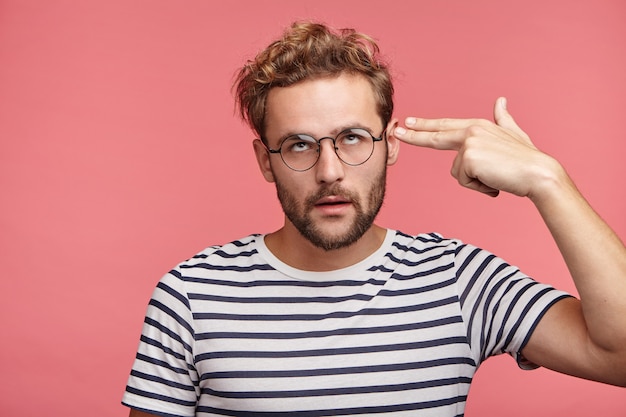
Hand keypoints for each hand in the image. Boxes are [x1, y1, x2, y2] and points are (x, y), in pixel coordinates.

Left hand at [393, 97, 559, 198]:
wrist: (538, 173)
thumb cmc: (527, 159)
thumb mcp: (514, 134)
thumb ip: (503, 119)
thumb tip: (500, 101)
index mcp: (478, 126)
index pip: (445, 126)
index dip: (426, 126)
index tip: (409, 122)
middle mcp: (471, 131)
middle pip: (436, 136)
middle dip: (414, 135)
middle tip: (397, 131)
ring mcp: (469, 143)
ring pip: (457, 172)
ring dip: (475, 181)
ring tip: (495, 176)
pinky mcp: (469, 158)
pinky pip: (463, 180)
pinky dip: (478, 186)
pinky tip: (493, 180)